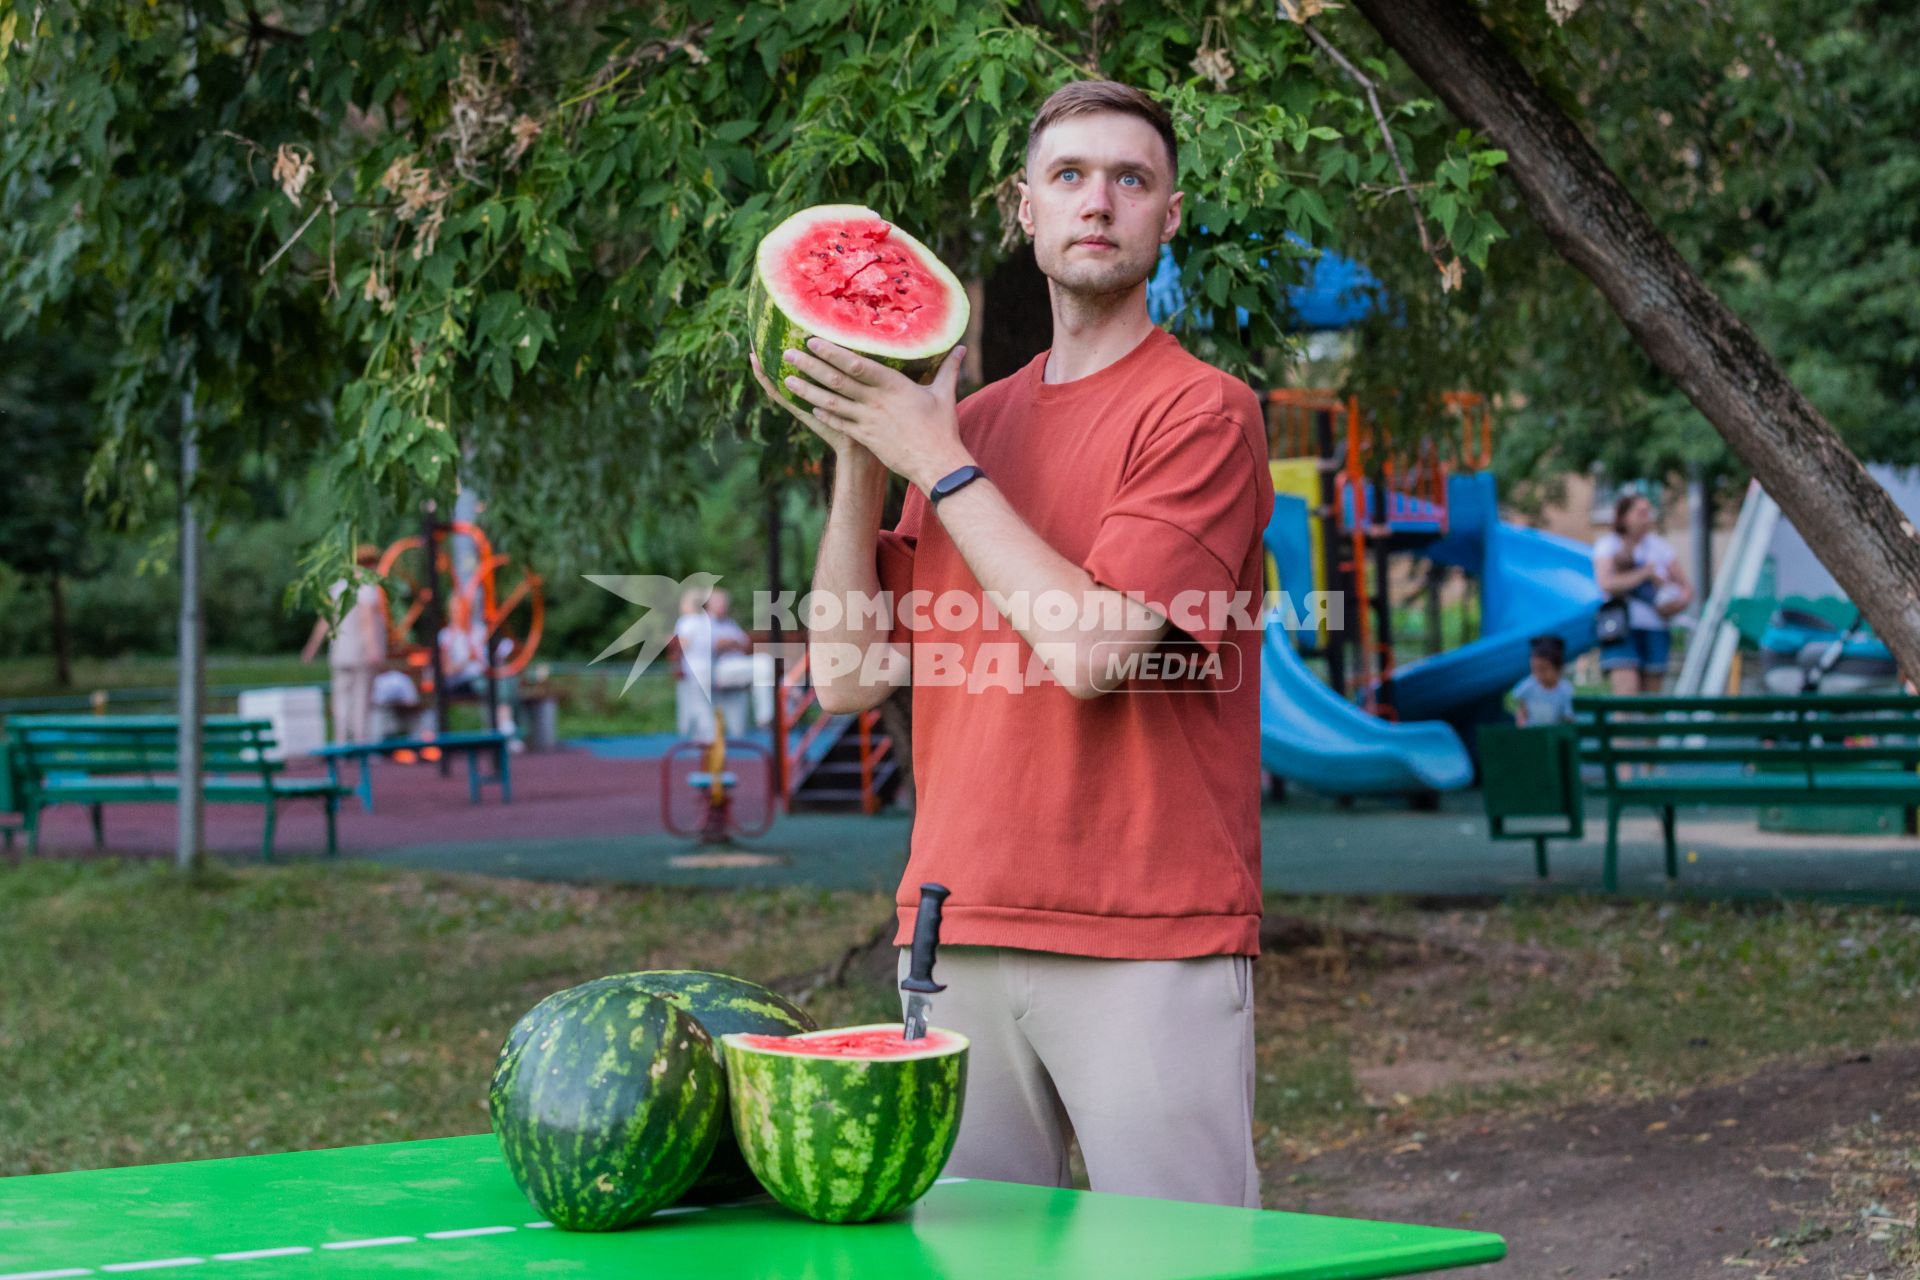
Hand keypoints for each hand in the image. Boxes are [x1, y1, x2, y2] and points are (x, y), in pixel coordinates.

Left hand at [771, 336, 973, 491]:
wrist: (937, 463)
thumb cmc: (942, 428)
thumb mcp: (944, 394)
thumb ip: (948, 368)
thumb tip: (961, 347)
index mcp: (893, 385)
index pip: (856, 364)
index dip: (832, 352)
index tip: (813, 340)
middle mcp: (876, 401)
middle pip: (837, 380)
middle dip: (811, 366)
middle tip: (788, 354)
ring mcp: (868, 420)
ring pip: (832, 402)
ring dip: (808, 391)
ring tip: (788, 380)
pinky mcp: (866, 438)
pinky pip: (840, 423)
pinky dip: (825, 414)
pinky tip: (811, 407)